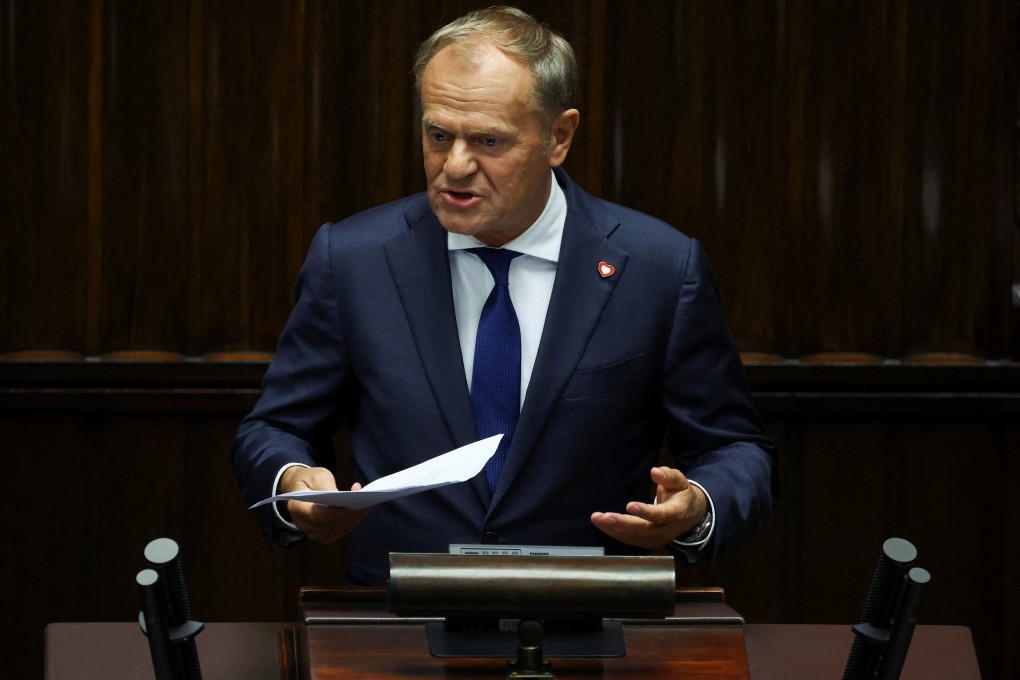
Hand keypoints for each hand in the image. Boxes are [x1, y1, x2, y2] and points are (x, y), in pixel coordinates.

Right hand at [279, 466, 370, 543]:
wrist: (302, 490)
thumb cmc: (309, 480)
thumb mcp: (316, 476)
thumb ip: (325, 486)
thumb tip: (338, 496)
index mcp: (297, 508)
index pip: (316, 515)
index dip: (334, 512)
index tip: (350, 504)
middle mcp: (304, 525)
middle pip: (330, 524)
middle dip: (350, 513)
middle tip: (365, 500)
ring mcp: (314, 533)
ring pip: (339, 529)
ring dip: (355, 517)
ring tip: (367, 503)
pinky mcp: (325, 535)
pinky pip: (342, 531)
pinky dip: (353, 521)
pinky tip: (363, 510)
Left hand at [590, 466, 707, 548]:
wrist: (689, 515)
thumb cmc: (680, 494)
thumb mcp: (679, 481)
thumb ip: (668, 476)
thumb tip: (654, 471)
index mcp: (676, 513)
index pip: (660, 515)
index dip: (645, 512)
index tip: (629, 505)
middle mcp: (666, 529)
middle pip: (643, 529)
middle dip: (622, 523)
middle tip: (604, 516)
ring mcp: (657, 539)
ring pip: (634, 536)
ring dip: (613, 529)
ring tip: (597, 518)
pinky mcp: (648, 542)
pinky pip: (630, 539)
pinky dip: (615, 533)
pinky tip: (602, 524)